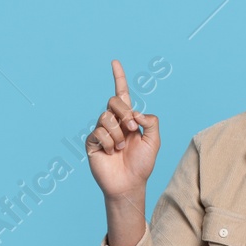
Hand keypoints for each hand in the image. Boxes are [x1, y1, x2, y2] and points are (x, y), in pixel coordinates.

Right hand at [86, 59, 159, 197]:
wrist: (129, 183)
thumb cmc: (142, 163)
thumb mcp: (154, 140)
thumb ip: (150, 121)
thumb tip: (135, 112)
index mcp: (128, 118)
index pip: (122, 93)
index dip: (119, 77)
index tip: (115, 62)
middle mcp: (113, 121)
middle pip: (114, 101)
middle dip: (125, 114)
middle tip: (132, 130)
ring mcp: (101, 131)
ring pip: (106, 117)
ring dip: (117, 134)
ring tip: (120, 148)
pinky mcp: (92, 142)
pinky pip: (99, 133)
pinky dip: (108, 144)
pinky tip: (110, 153)